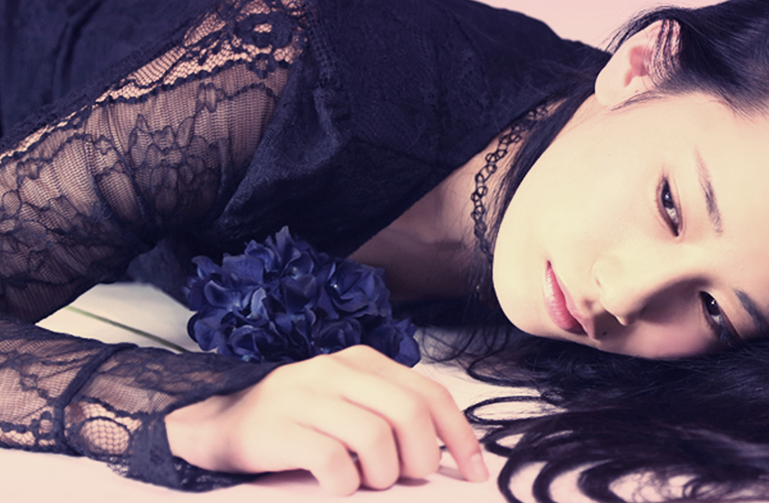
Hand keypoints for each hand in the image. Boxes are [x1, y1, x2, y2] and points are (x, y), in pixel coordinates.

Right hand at [164, 345, 487, 494]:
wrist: (216, 423)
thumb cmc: (296, 420)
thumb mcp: (347, 400)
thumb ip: (391, 412)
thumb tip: (445, 450)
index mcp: (363, 361)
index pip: (430, 394)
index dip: (460, 436)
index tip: (474, 470)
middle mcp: (336, 370)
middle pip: (409, 415)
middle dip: (423, 458)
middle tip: (410, 479)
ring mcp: (305, 397)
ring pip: (376, 439)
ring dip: (384, 474)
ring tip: (368, 481)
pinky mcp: (279, 429)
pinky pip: (334, 463)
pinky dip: (346, 485)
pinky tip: (339, 485)